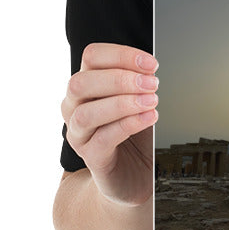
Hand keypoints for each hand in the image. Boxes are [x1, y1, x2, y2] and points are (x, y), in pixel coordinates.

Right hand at [61, 43, 158, 206]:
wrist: (135, 175)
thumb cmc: (136, 133)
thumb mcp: (140, 101)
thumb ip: (141, 83)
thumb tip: (153, 69)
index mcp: (87, 85)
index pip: (92, 57)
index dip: (122, 55)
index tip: (151, 63)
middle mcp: (75, 106)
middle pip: (82, 82)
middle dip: (120, 79)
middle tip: (153, 83)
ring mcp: (79, 134)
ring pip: (86, 113)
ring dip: (123, 103)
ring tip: (152, 101)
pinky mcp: (91, 157)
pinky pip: (103, 139)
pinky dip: (128, 124)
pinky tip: (150, 118)